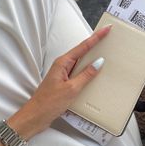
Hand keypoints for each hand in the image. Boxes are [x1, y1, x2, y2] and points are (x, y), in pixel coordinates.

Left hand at [7, 25, 111, 139]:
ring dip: (92, 56)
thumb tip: (98, 62)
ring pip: (82, 61)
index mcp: (63, 62)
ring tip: (105, 51)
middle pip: (82, 51)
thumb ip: (86, 75)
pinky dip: (88, 69)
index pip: (83, 46)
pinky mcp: (66, 80)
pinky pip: (80, 71)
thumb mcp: (71, 88)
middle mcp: (64, 64)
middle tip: (108, 37)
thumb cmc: (49, 102)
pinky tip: (95, 72)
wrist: (36, 116)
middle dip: (95, 43)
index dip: (96, 37)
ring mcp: (64, 72)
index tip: (106, 29)